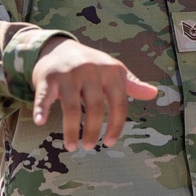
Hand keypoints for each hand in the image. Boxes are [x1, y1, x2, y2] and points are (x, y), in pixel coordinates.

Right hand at [31, 37, 157, 150]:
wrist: (58, 47)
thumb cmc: (91, 64)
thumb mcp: (113, 70)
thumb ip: (131, 84)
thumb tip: (154, 93)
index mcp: (110, 71)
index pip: (119, 102)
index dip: (116, 125)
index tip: (110, 142)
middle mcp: (91, 71)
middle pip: (95, 107)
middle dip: (93, 131)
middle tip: (90, 147)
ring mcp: (68, 74)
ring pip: (72, 107)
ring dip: (71, 130)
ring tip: (72, 146)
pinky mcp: (48, 78)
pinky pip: (44, 96)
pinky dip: (42, 109)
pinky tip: (40, 122)